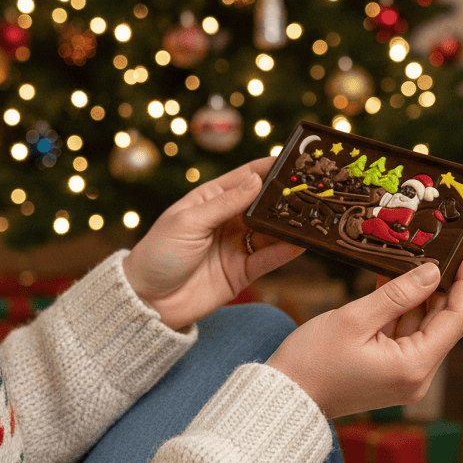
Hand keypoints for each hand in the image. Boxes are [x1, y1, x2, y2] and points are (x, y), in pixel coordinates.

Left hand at [122, 157, 303, 330]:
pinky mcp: (243, 272)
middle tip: (314, 188)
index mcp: (210, 200)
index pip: (246, 177)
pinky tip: (301, 243)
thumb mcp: (189, 222)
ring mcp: (237, 246)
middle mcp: (228, 220)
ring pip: (272, 231)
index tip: (295, 160)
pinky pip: (270, 258)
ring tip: (315, 215)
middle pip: (264, 204)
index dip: (270, 168)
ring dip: (291, 224)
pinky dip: (286, 251)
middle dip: (287, 196)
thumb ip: (225, 203)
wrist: (147, 302)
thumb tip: (257, 180)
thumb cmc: (158, 254)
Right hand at [267, 247, 462, 417]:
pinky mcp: (391, 374)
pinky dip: (401, 311)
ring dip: (418, 296)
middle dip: (441, 286)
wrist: (285, 396)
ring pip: (424, 328)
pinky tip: (391, 282)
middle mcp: (417, 376)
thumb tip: (433, 272)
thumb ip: (398, 294)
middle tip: (437, 248)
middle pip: (444, 323)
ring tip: (410, 259)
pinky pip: (405, 336)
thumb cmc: (312, 360)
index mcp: (414, 366)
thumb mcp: (355, 318)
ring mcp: (404, 377)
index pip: (458, 318)